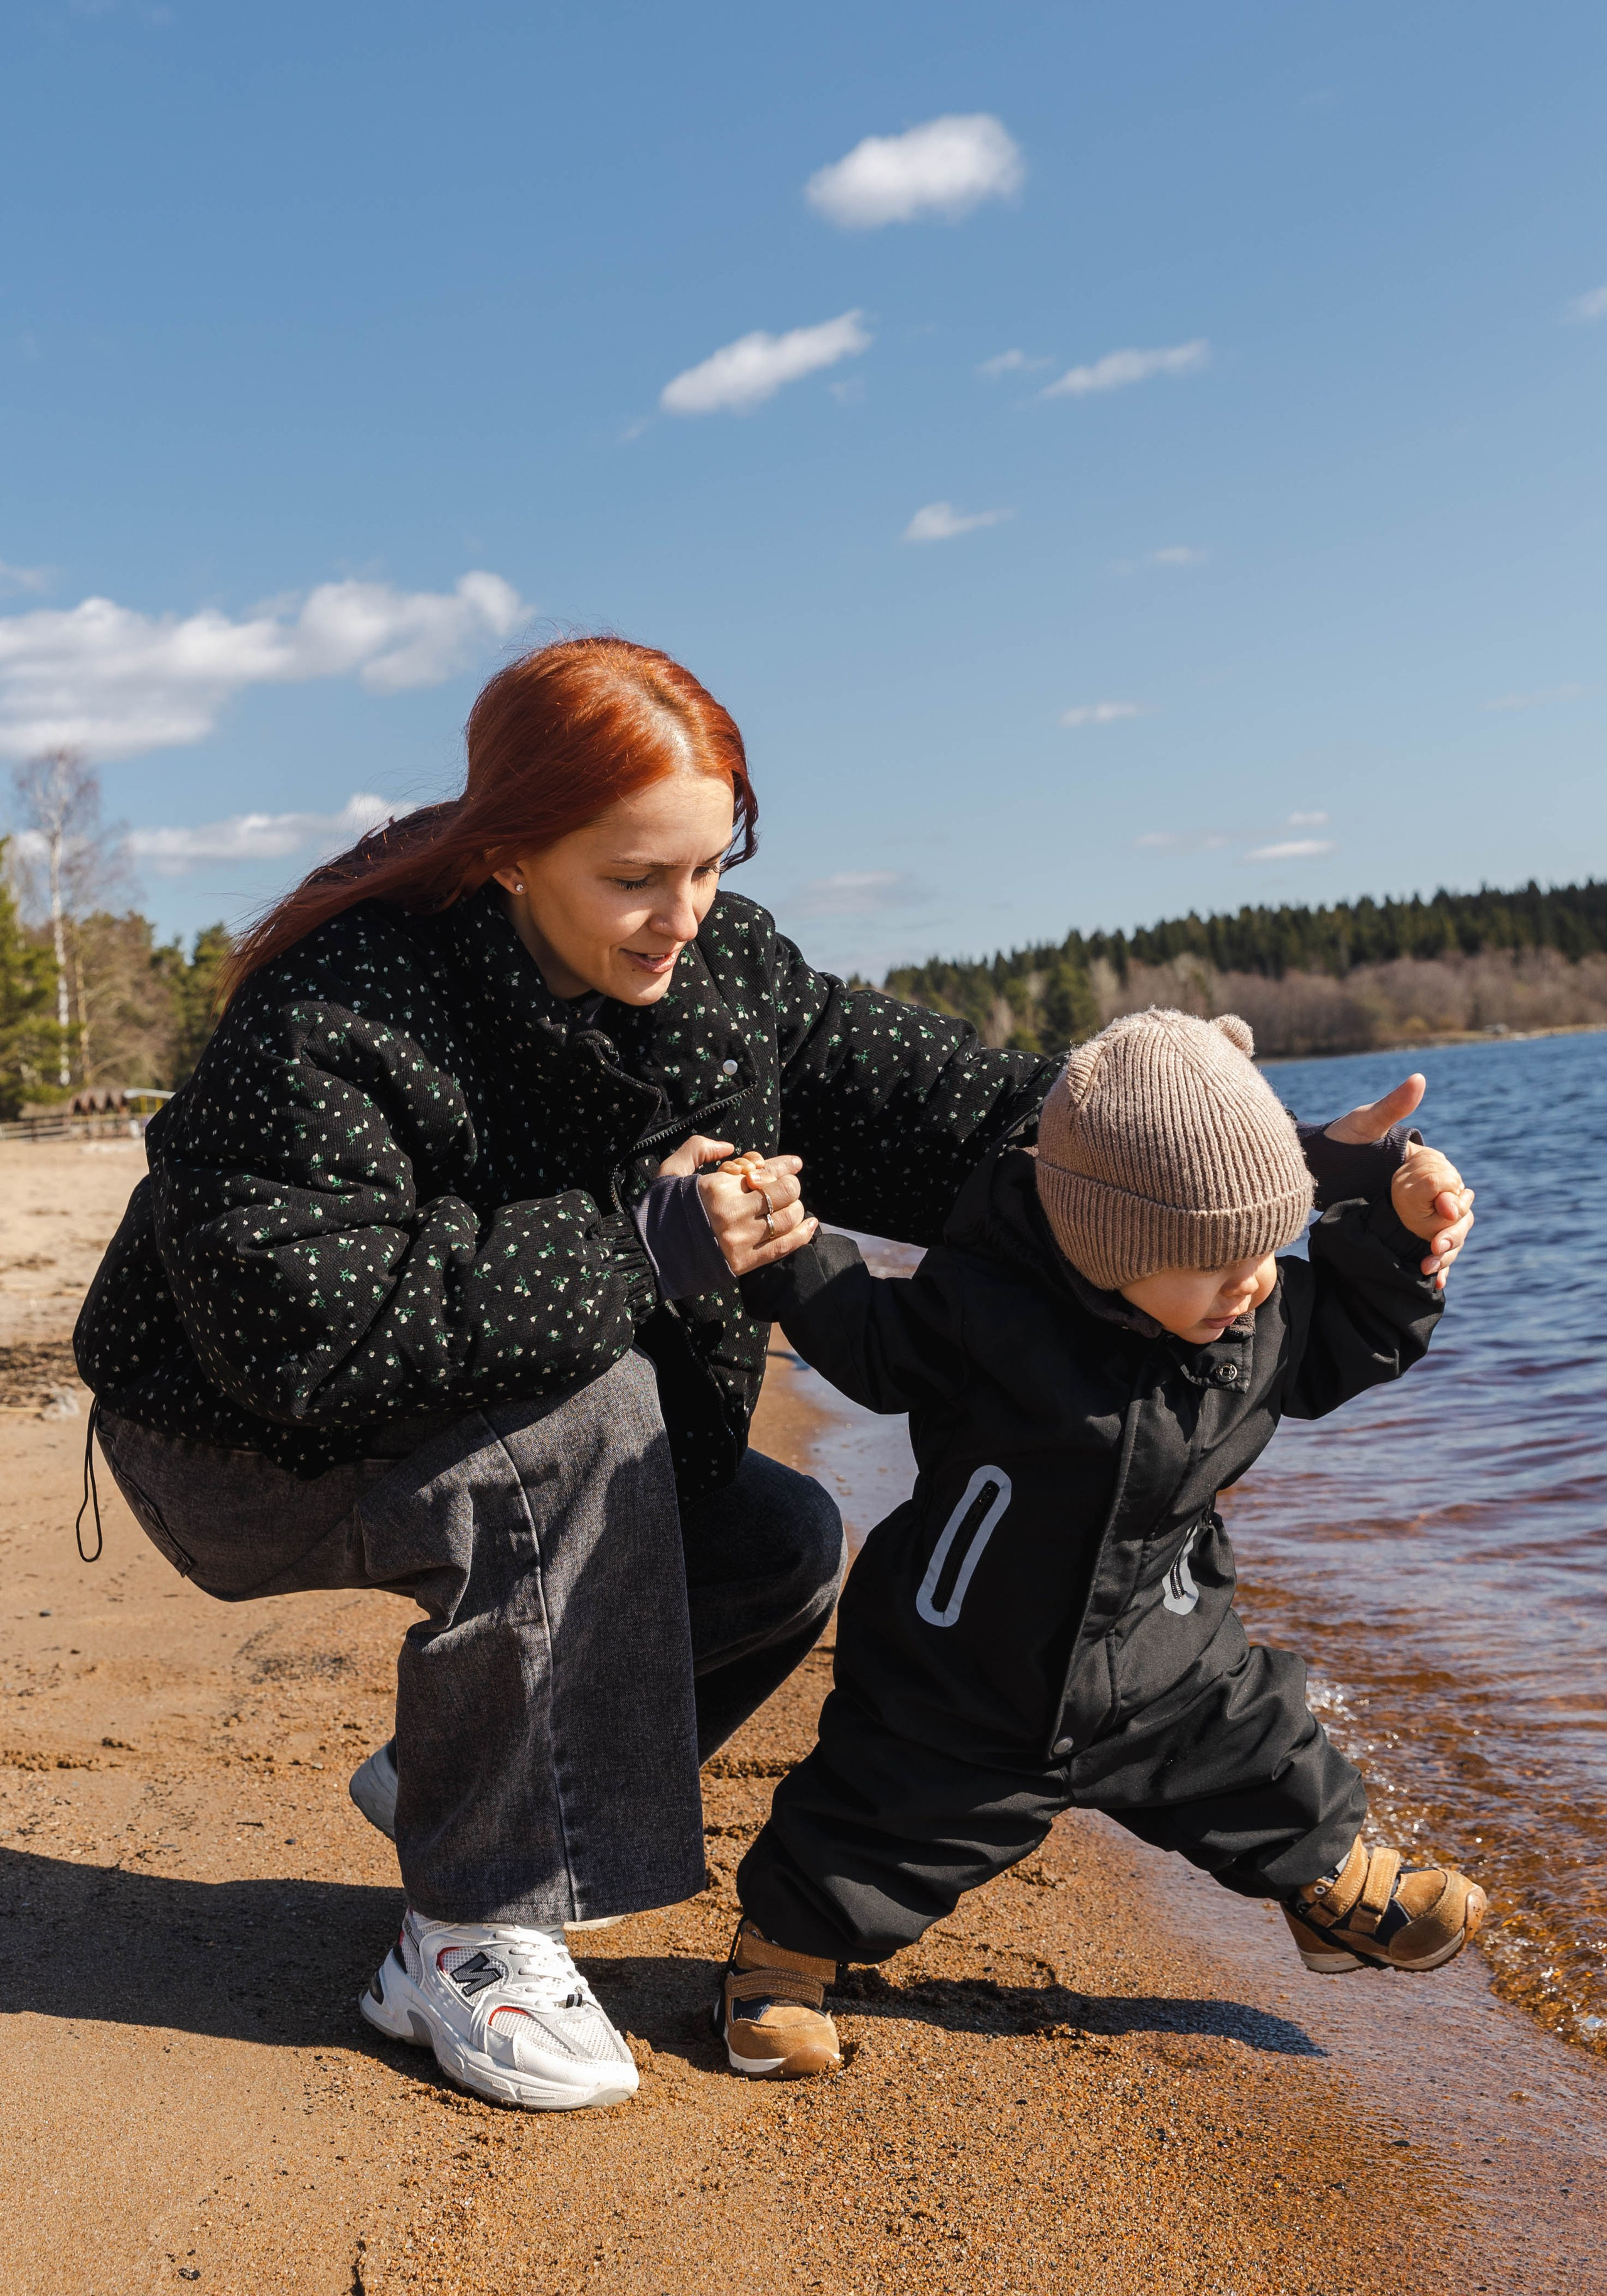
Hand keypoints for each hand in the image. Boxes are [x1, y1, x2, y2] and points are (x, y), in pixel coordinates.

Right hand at [656, 1137, 818, 1276]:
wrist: (647, 1255)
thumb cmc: (659, 1211)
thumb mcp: (671, 1170)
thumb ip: (697, 1148)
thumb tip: (729, 1148)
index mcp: (717, 1186)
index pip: (766, 1171)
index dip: (785, 1165)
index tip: (794, 1163)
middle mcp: (732, 1211)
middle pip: (784, 1193)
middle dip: (789, 1187)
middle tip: (786, 1187)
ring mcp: (739, 1239)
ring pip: (788, 1218)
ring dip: (795, 1209)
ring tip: (791, 1206)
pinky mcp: (742, 1264)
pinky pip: (782, 1248)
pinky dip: (802, 1235)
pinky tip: (811, 1224)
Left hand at [1324, 1071, 1473, 1283]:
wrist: (1314, 1164)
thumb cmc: (1340, 1138)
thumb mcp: (1366, 1123)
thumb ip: (1392, 1107)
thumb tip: (1419, 1079)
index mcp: (1428, 1168)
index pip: (1455, 1190)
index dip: (1456, 1204)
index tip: (1447, 1215)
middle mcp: (1426, 1193)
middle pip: (1456, 1220)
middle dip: (1452, 1237)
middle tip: (1434, 1250)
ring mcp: (1414, 1215)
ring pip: (1444, 1239)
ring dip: (1444, 1256)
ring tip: (1428, 1270)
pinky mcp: (1399, 1232)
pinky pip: (1423, 1251)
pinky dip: (1432, 1266)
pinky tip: (1431, 1282)